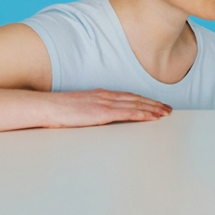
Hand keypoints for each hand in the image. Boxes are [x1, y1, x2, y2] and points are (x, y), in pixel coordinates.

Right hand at [46, 89, 172, 127]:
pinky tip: (152, 117)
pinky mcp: (103, 112)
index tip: (155, 104)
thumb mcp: (78, 110)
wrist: (47, 107)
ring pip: (136, 104)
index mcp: (100, 95)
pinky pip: (128, 113)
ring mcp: (105, 103)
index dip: (143, 100)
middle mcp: (106, 96)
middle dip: (153, 104)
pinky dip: (143, 114)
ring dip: (153, 108)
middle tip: (168, 109)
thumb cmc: (58, 111)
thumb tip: (95, 119)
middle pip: (136, 99)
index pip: (127, 97)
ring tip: (165, 113)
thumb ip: (90, 112)